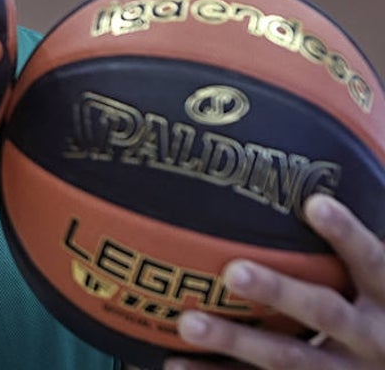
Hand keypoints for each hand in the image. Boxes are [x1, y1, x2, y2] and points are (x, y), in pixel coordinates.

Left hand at [165, 194, 384, 369]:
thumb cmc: (379, 307)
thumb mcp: (377, 281)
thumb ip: (351, 246)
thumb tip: (311, 189)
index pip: (372, 262)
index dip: (347, 235)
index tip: (315, 203)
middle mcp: (370, 338)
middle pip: (324, 312)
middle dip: (280, 292)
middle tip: (234, 272)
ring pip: (289, 358)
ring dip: (236, 340)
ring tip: (189, 322)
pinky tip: (176, 364)